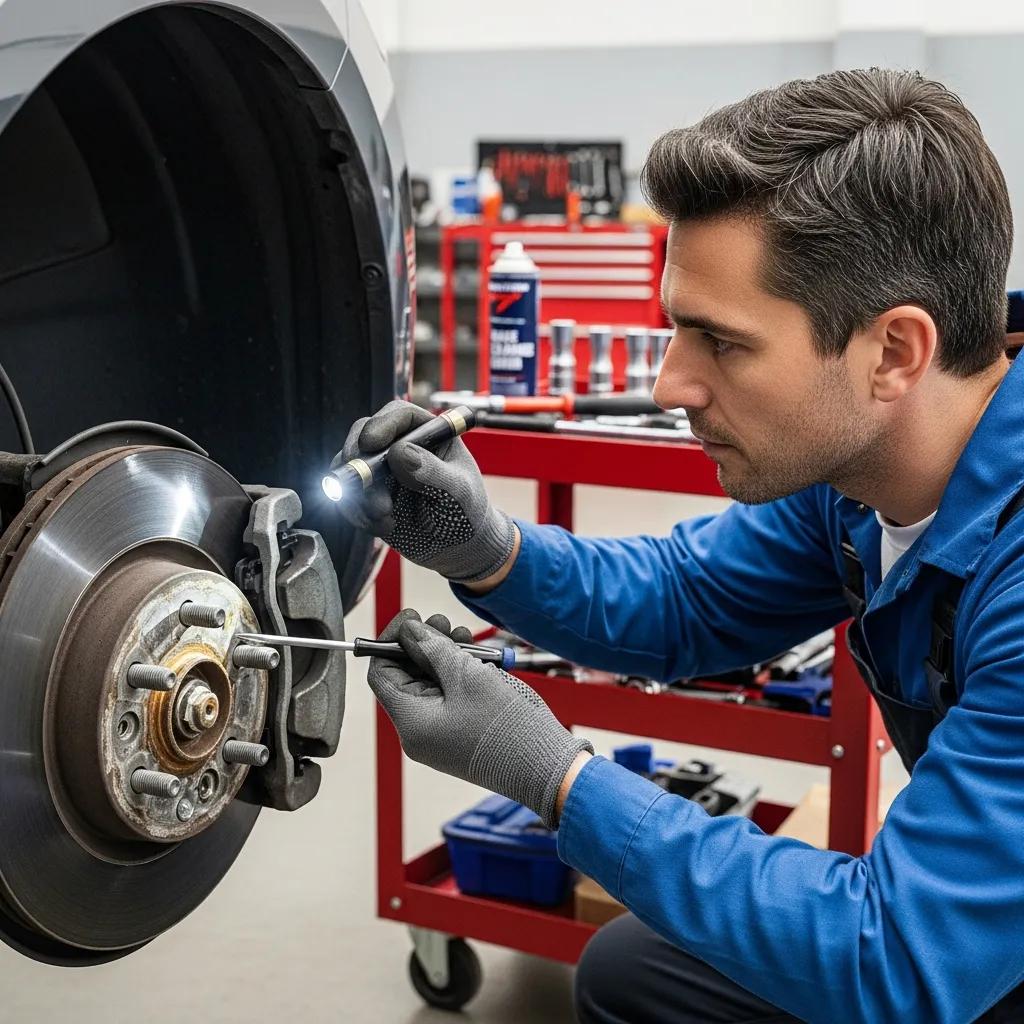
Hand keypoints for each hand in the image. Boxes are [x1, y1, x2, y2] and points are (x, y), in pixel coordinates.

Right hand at [332, 401, 515, 582]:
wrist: (458, 548)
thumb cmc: (467, 512)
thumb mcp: (458, 492)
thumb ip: (432, 472)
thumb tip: (400, 452)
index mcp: (430, 434)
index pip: (400, 415)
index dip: (381, 424)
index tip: (371, 444)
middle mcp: (402, 446)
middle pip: (364, 435)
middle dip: (359, 462)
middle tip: (365, 486)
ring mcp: (382, 470)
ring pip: (351, 468)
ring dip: (360, 494)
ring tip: (385, 516)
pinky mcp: (369, 495)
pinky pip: (348, 496)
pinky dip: (358, 513)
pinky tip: (384, 526)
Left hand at [367, 609, 592, 828]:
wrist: (545, 766)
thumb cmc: (506, 726)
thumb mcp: (467, 675)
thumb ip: (433, 648)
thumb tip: (408, 630)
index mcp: (411, 722)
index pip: (381, 673)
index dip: (392, 640)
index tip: (413, 618)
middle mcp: (419, 731)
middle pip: (404, 676)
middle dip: (423, 644)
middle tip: (445, 622)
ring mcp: (440, 733)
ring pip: (428, 682)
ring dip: (443, 654)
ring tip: (464, 636)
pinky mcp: (460, 731)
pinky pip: (448, 695)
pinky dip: (458, 672)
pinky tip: (475, 655)